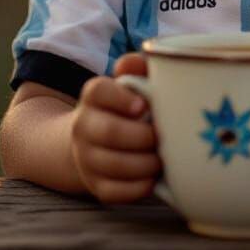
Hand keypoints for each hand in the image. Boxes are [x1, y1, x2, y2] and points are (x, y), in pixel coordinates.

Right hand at [70, 52, 161, 204]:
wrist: (97, 140)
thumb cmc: (129, 105)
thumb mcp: (132, 81)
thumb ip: (142, 67)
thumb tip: (155, 57)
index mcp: (94, 95)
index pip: (98, 91)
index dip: (121, 98)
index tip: (143, 106)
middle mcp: (83, 125)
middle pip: (109, 132)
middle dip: (143, 136)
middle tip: (164, 135)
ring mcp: (86, 157)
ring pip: (113, 164)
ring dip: (146, 164)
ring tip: (165, 158)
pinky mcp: (95, 185)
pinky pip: (115, 192)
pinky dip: (138, 188)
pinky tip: (155, 179)